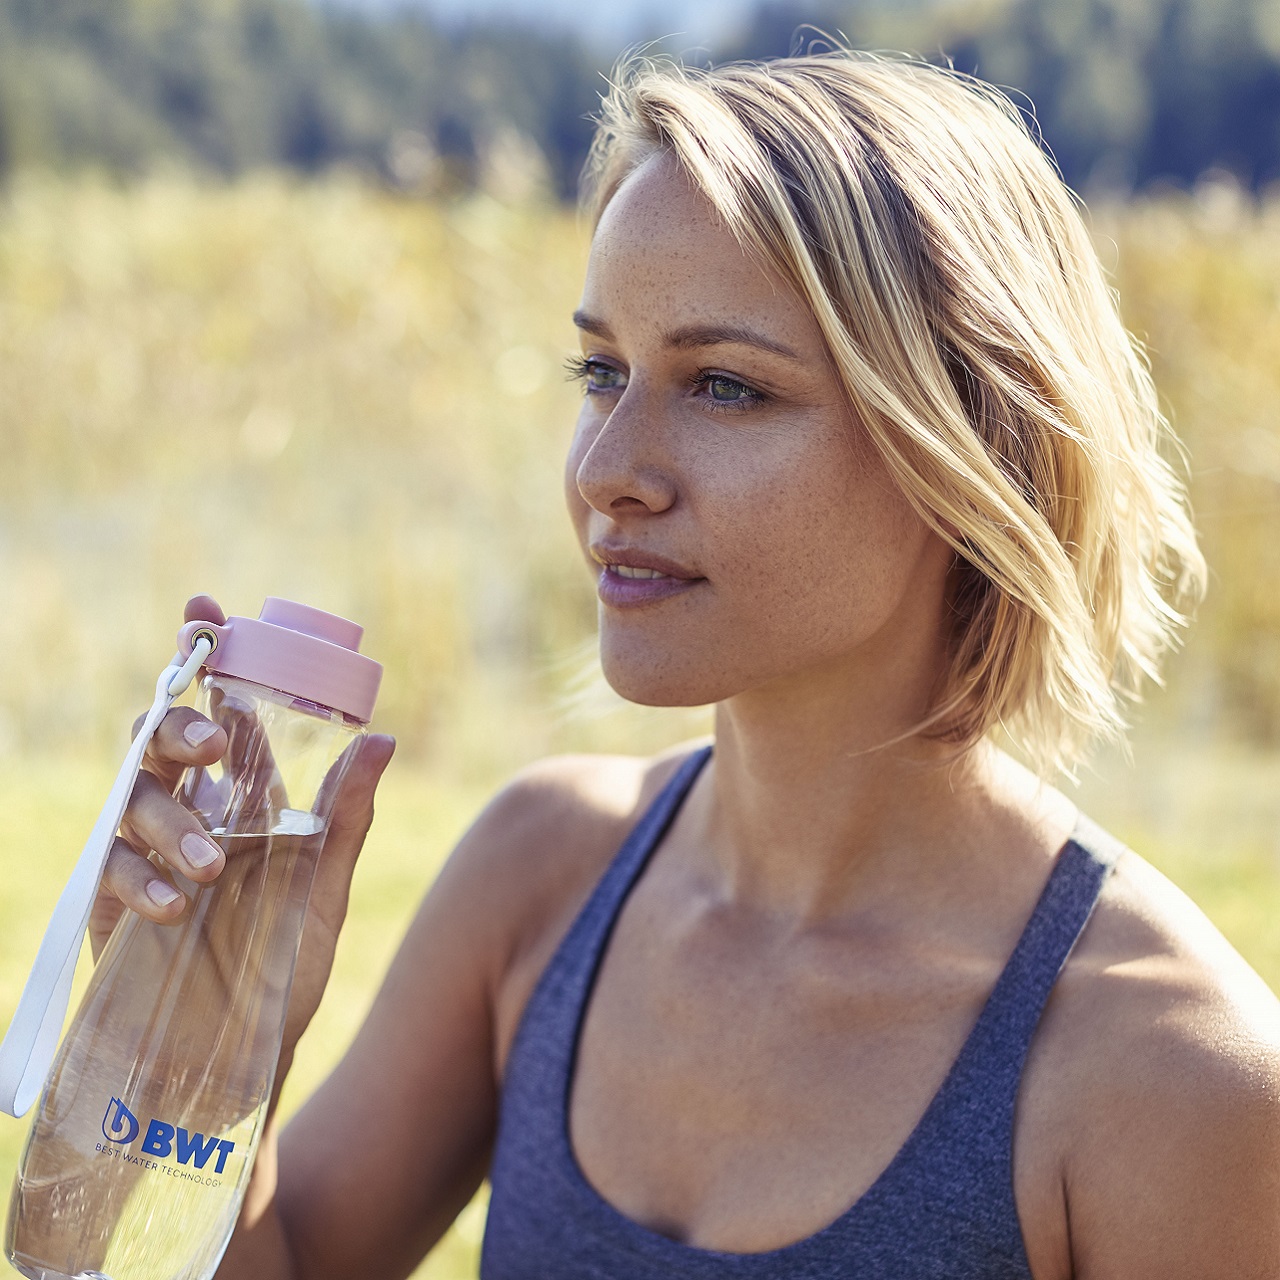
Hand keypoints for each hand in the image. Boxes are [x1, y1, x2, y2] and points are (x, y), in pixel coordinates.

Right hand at [94, 593, 395, 1064]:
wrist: (238, 1067)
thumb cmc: (287, 975)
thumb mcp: (325, 895)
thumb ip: (344, 820)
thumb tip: (383, 739)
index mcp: (246, 802)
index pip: (223, 715)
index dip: (206, 657)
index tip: (204, 608)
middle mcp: (193, 816)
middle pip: (162, 738)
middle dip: (179, 723)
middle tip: (209, 741)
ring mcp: (145, 857)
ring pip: (132, 795)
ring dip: (169, 817)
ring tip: (213, 867)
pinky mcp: (108, 906)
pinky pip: (106, 867)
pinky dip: (138, 877)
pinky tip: (173, 907)